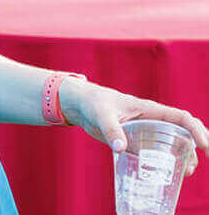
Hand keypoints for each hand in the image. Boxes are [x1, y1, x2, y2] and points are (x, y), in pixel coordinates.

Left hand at [60, 79, 208, 175]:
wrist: (82, 106)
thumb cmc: (94, 103)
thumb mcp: (102, 114)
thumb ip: (111, 129)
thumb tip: (120, 148)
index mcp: (150, 110)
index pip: (182, 118)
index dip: (196, 130)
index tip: (203, 146)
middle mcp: (153, 120)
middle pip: (185, 131)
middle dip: (198, 145)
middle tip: (203, 162)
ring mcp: (147, 131)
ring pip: (175, 143)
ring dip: (185, 156)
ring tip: (186, 172)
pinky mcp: (138, 141)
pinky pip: (159, 151)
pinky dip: (168, 161)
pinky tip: (170, 174)